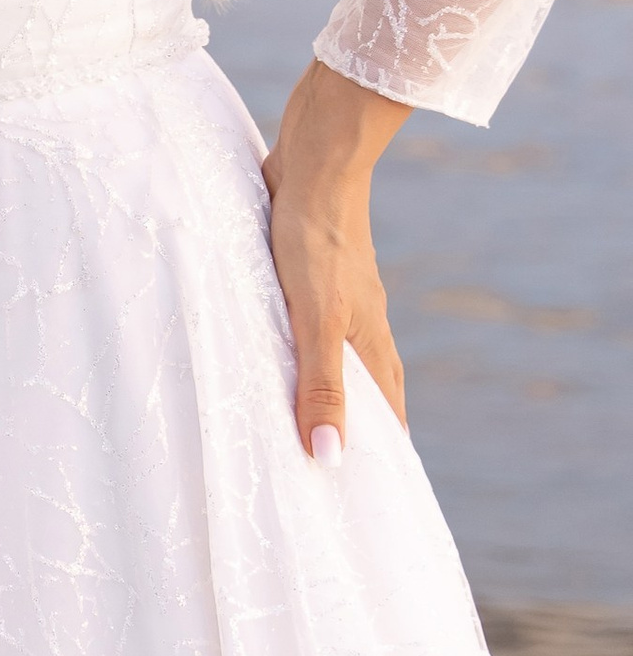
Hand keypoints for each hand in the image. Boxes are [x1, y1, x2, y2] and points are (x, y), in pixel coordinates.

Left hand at [263, 57, 411, 457]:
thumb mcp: (316, 318)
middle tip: (330, 471)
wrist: (318, 157)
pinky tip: (267, 347)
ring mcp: (334, 294)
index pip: (388, 414)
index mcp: (369, 340)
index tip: (374, 498)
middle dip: (353, 429)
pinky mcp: (305, 269)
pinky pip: (302, 322)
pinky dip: (292, 347)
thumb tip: (330, 458)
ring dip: (320, 387)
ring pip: (332, 354)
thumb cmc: (316, 237)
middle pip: (363, 387)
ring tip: (295, 421)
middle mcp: (359, 322)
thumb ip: (320, 384)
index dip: (381, 455)